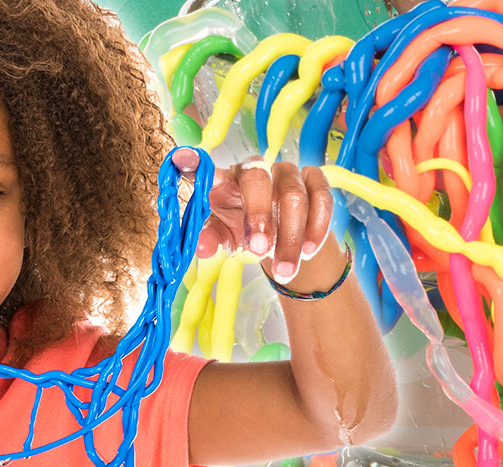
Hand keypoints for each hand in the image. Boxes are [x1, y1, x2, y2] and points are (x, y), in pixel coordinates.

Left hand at [170, 153, 340, 290]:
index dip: (194, 164)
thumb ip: (210, 239)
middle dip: (258, 218)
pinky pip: (322, 198)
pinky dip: (317, 227)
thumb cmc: (245, 232)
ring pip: (293, 195)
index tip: (181, 160)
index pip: (207, 170)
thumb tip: (201, 248)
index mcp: (224, 181)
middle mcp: (254, 170)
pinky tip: (308, 251)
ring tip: (285, 270)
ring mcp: (286, 172)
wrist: (285, 239)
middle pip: (257, 181)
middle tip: (258, 251)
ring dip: (290, 236)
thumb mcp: (225, 238)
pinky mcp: (315, 180)